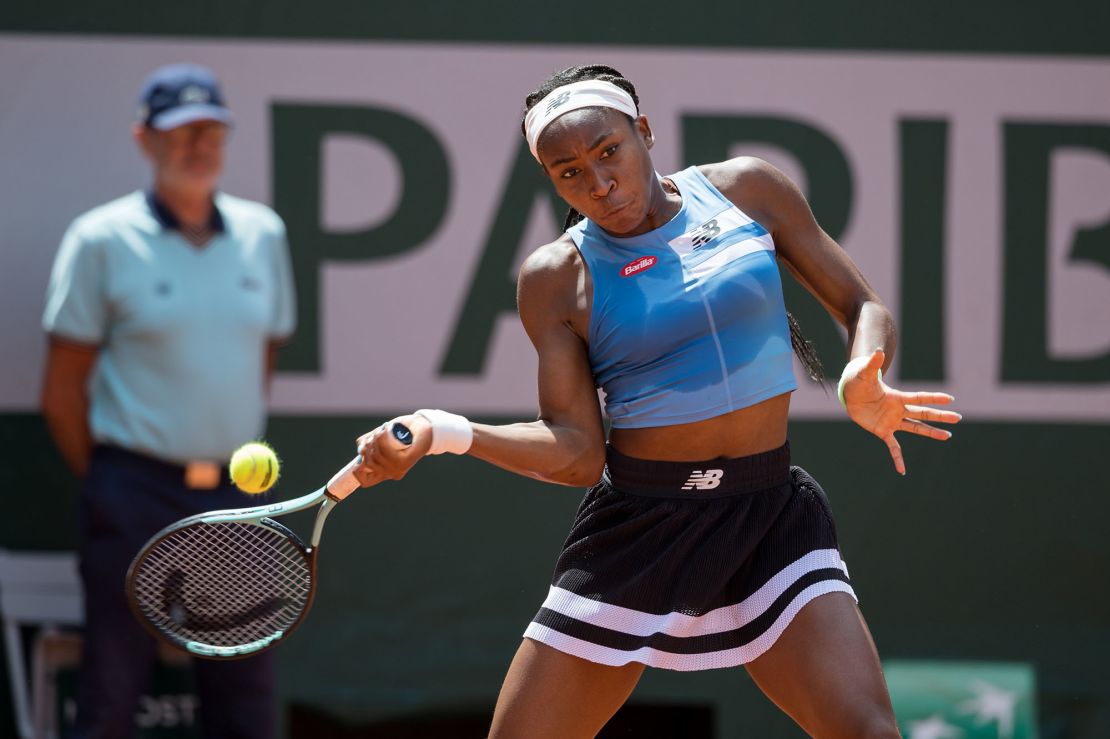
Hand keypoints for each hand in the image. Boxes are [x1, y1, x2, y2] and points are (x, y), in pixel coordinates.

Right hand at [352, 414, 431, 486]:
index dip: (357, 471)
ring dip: (374, 440)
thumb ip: (367, 444)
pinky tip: (384, 431)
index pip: (364, 481)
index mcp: (384, 471)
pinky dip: (382, 439)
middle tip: (376, 434)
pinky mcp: (406, 461)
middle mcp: (391, 473)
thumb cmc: (402, 433)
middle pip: (367, 463)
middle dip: (367, 446)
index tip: (359, 457)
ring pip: (375, 456)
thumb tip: (360, 450)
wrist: (424, 428)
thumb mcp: (380, 439)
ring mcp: (399, 469)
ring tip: (382, 431)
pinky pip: (386, 452)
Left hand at [840, 349, 960, 474]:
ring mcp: (892, 422)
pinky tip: (902, 470)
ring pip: (916, 428)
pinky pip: (893, 447)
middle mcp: (899, 410)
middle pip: (923, 414)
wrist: (851, 395)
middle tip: (958, 418)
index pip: (919, 397)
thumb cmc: (859, 382)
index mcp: (897, 397)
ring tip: (947, 436)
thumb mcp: (864, 374)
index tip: (950, 398)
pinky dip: (897, 458)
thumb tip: (877, 352)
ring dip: (931, 433)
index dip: (933, 397)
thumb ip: (872, 364)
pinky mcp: (882, 431)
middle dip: (940, 416)